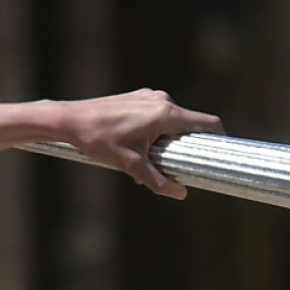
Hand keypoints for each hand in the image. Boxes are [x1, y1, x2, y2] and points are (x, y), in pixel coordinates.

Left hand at [55, 88, 223, 199]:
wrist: (69, 119)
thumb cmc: (98, 139)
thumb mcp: (131, 165)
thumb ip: (158, 181)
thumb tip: (181, 194)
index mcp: (166, 114)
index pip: (208, 123)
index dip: (219, 139)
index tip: (220, 154)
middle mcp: (162, 100)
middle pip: (190, 124)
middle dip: (186, 147)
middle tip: (176, 166)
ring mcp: (150, 96)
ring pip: (173, 121)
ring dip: (168, 141)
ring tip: (149, 159)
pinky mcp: (139, 97)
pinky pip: (159, 115)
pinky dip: (157, 132)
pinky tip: (138, 146)